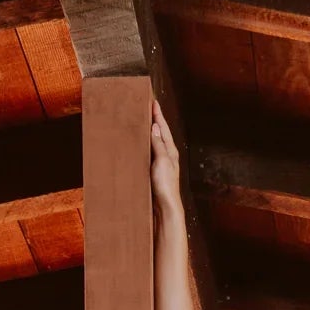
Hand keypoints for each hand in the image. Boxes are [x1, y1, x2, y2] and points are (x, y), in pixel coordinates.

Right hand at [150, 99, 181, 215]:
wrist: (165, 208)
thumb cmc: (166, 186)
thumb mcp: (162, 161)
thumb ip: (158, 144)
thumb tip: (155, 127)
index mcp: (171, 151)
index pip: (163, 128)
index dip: (158, 115)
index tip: (153, 102)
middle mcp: (167, 156)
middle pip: (160, 134)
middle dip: (154, 121)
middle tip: (147, 108)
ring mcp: (161, 164)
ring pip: (155, 143)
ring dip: (149, 133)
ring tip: (142, 122)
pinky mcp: (154, 173)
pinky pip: (149, 154)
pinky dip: (145, 146)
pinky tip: (139, 146)